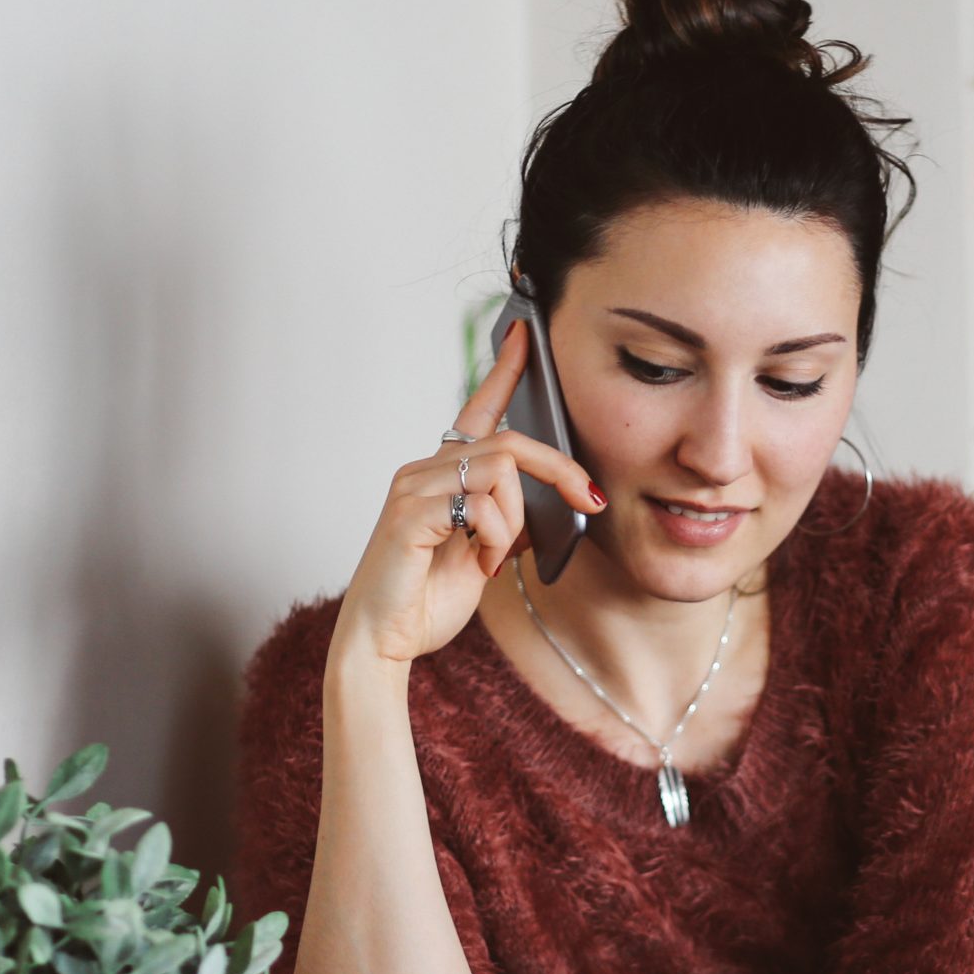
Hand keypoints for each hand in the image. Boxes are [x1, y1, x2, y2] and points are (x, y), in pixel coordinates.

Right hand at [330, 319, 605, 667]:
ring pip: (501, 470)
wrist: (384, 641)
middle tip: (589, 501)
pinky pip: (480, 504)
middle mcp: (424, 470)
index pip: (478, 410)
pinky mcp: (409, 513)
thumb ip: (513, 522)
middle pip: (510, 442)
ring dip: (516, 522)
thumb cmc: (426, 599)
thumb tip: (557, 505)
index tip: (527, 332)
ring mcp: (413, 488)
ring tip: (496, 559)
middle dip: (560, 470)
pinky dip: (496, 539)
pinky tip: (481, 565)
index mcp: (444, 475)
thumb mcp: (487, 556)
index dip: (505, 369)